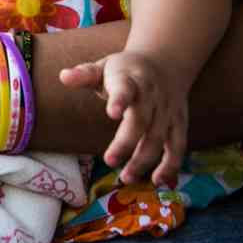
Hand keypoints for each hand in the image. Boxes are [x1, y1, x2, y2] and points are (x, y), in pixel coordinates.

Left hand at [61, 50, 189, 187]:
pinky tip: (158, 181)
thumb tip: (63, 77)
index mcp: (131, 79)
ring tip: (127, 177)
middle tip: (109, 161)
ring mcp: (168, 111)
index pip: (125, 89)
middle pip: (142, 120)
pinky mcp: (179, 123)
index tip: (112, 113)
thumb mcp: (105, 66)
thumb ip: (85, 74)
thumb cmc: (126, 70)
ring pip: (159, 137)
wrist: (166, 62)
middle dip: (127, 142)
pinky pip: (178, 146)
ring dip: (144, 159)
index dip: (120, 100)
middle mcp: (152, 96)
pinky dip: (171, 165)